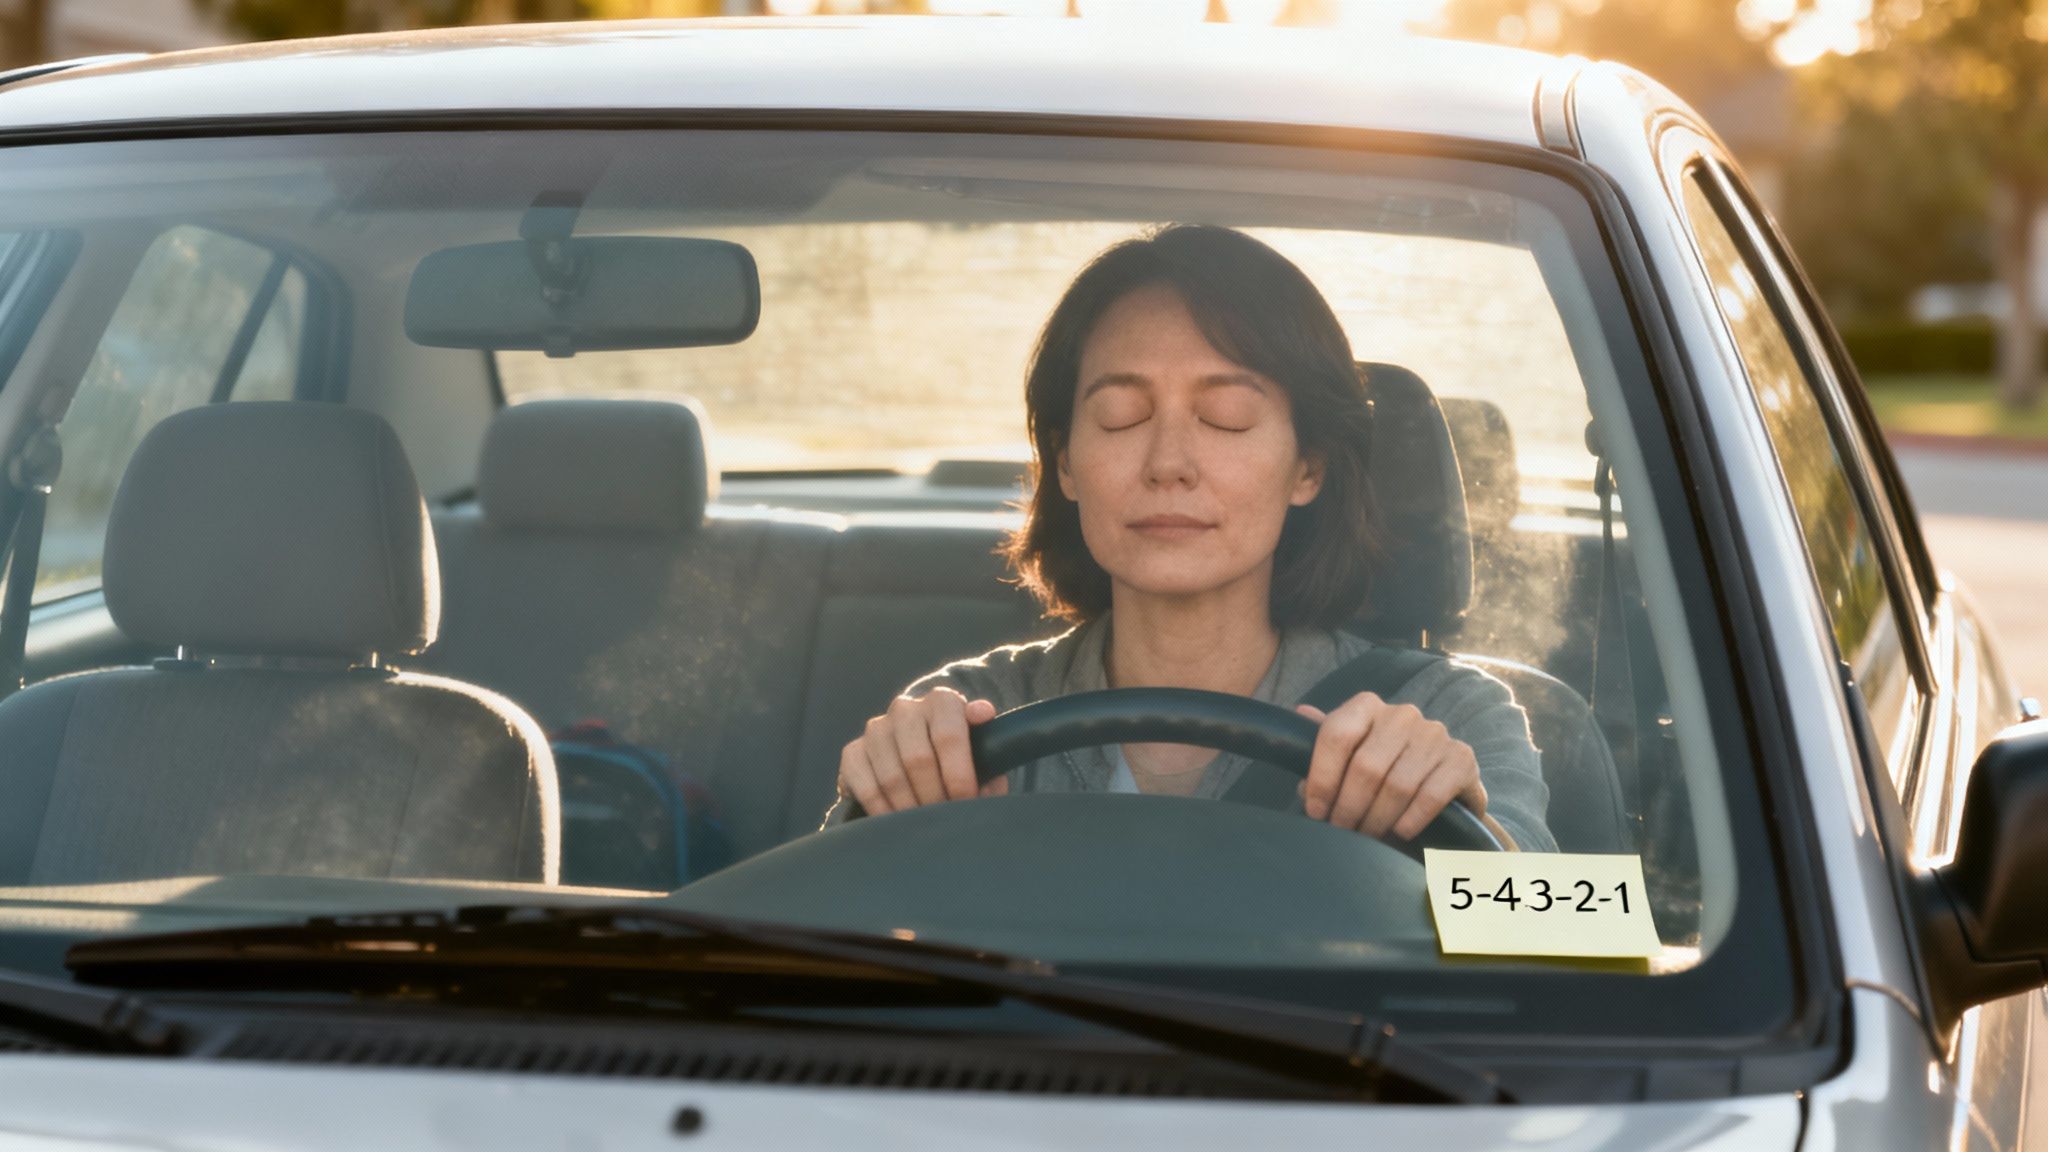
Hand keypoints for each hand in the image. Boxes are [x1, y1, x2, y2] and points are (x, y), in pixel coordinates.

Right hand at [838, 687, 1005, 813]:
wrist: (923, 758)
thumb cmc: (961, 761)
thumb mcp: (983, 755)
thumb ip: (990, 745)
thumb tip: (983, 713)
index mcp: (942, 702)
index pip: (948, 736)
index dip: (958, 775)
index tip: (966, 801)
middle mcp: (906, 709)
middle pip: (917, 759)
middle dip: (934, 797)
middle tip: (945, 820)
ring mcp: (876, 729)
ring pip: (891, 777)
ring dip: (910, 809)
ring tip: (925, 825)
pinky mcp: (853, 752)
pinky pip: (866, 787)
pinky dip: (883, 811)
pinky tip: (898, 823)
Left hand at [1294, 692, 1485, 840]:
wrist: (1443, 784)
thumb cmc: (1385, 769)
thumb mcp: (1352, 754)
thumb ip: (1328, 741)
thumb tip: (1300, 713)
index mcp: (1368, 707)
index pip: (1336, 735)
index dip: (1321, 778)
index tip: (1316, 811)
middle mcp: (1402, 714)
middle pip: (1366, 766)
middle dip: (1348, 807)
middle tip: (1342, 832)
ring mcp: (1435, 734)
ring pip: (1397, 785)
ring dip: (1377, 819)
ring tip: (1367, 837)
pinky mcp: (1461, 758)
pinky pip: (1430, 795)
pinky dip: (1410, 819)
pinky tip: (1399, 832)